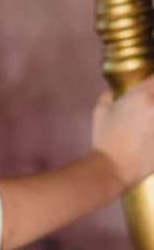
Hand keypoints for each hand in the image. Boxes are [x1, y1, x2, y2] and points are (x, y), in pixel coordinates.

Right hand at [92, 74, 153, 190]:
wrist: (113, 169)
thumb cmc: (106, 142)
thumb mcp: (100, 114)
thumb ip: (108, 96)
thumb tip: (113, 91)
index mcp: (142, 95)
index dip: (153, 80)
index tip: (150, 85)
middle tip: (149, 111)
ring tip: (149, 124)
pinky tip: (152, 136)